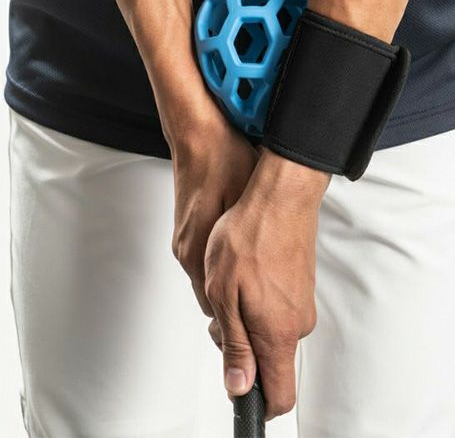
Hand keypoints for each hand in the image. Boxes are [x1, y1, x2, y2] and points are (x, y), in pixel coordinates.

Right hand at [167, 94, 257, 315]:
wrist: (199, 137)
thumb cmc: (226, 165)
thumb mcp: (248, 203)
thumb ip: (248, 246)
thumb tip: (261, 280)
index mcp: (198, 249)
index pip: (214, 306)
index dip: (235, 321)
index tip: (255, 327)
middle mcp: (186, 252)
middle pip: (209, 299)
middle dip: (232, 308)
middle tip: (260, 308)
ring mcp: (182, 241)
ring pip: (207, 282)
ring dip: (227, 288)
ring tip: (254, 284)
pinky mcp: (184, 231)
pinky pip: (203, 263)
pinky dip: (220, 269)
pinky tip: (238, 258)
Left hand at [204, 148, 329, 418]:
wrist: (279, 198)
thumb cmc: (250, 237)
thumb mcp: (224, 294)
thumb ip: (235, 344)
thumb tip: (239, 384)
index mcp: (278, 333)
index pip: (280, 394)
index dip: (259, 405)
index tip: (241, 397)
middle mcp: (297, 323)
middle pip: (269, 361)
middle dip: (241, 349)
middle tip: (220, 315)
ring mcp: (301, 303)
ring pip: (270, 331)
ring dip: (247, 320)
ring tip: (230, 284)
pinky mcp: (300, 286)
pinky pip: (277, 309)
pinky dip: (257, 302)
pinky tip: (245, 274)